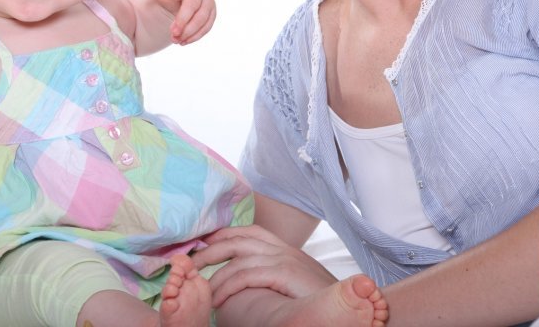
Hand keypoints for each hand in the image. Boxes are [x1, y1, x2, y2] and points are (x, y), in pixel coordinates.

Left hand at [136, 0, 215, 43]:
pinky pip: (206, 27)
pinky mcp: (211, 15)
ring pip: (202, 19)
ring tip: (175, 40)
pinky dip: (195, 36)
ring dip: (189, 31)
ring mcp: (208, 3)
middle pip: (193, 5)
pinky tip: (183, 42)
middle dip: (183, 20)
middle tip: (173, 32)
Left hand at [192, 225, 336, 307]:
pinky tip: (218, 299)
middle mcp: (283, 248)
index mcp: (284, 248)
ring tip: (201, 290)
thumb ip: (273, 274)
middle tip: (189, 263)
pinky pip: (246, 275)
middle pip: (236, 239)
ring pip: (237, 258)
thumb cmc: (320, 300)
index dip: (222, 236)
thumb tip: (248, 280)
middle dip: (209, 250)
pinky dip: (228, 287)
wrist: (349, 307)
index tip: (202, 246)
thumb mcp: (294, 281)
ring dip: (214, 274)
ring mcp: (284, 258)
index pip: (247, 231)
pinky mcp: (285, 273)